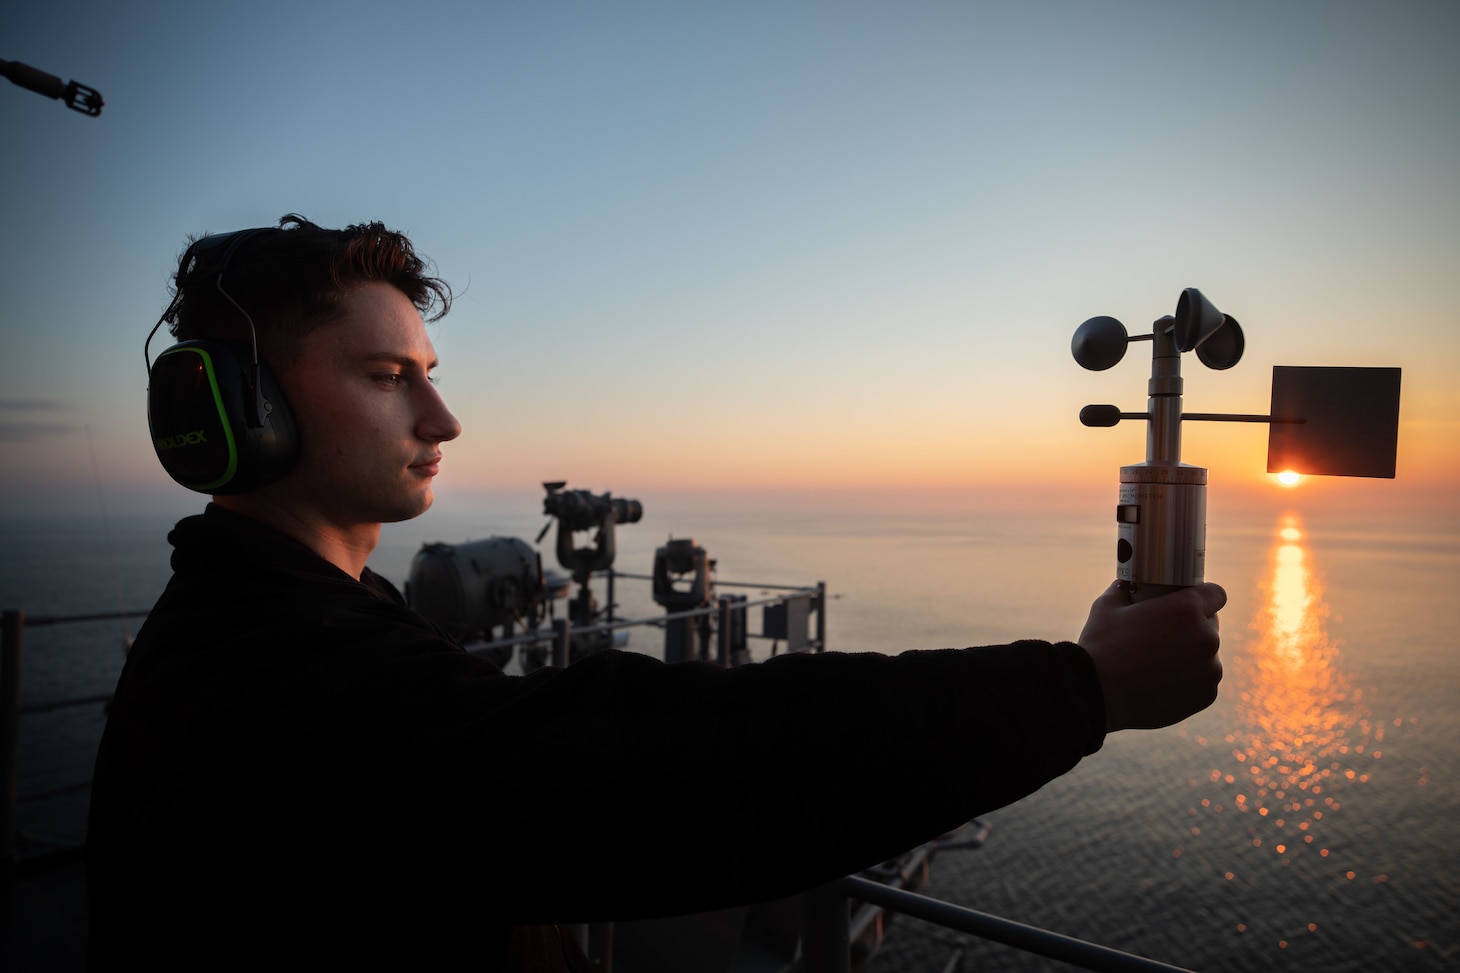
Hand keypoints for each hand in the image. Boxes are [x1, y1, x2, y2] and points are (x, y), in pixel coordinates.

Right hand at [1078, 581, 1225, 731]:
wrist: (1097, 695)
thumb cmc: (1101, 647)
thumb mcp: (1107, 606)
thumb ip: (1125, 589)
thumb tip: (1127, 582)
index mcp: (1186, 609)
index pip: (1216, 594)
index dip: (1202, 597)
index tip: (1188, 603)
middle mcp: (1206, 637)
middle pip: (1210, 624)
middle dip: (1193, 626)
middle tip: (1165, 633)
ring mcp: (1209, 669)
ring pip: (1207, 654)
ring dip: (1191, 654)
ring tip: (1160, 662)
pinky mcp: (1206, 694)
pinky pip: (1203, 680)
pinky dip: (1189, 680)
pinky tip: (1164, 682)